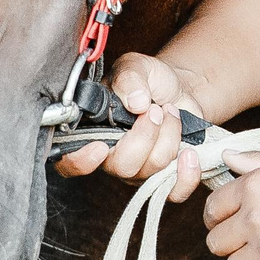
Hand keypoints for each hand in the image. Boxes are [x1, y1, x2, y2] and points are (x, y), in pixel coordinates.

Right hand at [53, 53, 206, 202]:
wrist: (180, 89)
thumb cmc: (150, 80)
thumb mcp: (136, 66)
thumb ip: (130, 78)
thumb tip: (136, 101)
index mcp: (92, 132)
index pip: (70, 162)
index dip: (81, 161)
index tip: (100, 147)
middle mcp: (112, 158)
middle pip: (122, 167)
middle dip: (144, 136)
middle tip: (156, 109)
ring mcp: (139, 171)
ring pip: (152, 170)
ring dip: (169, 137)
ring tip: (171, 112)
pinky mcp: (166, 178)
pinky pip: (175, 192)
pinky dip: (187, 174)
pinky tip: (189, 152)